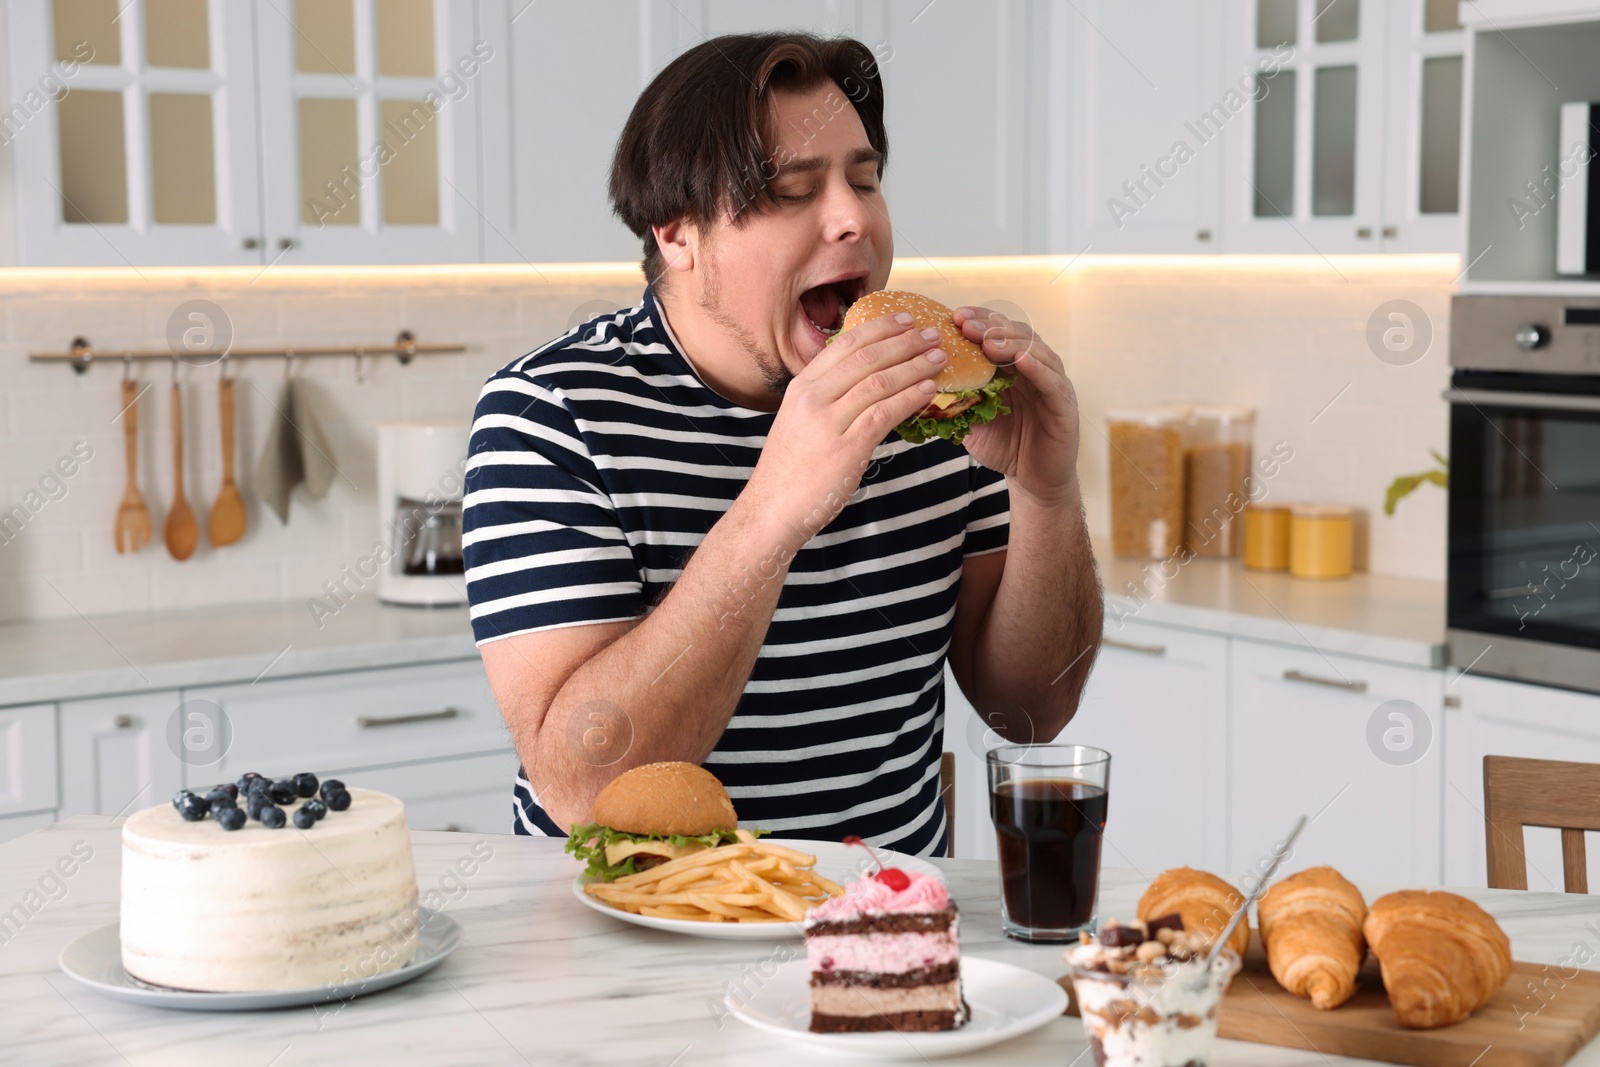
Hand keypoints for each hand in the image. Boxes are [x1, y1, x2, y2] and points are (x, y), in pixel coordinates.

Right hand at [749, 313, 946, 542]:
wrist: (772, 509)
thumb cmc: (789, 470)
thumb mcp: (799, 422)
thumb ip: (826, 399)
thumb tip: (863, 382)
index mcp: (801, 387)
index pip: (845, 344)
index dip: (879, 328)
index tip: (905, 319)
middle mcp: (813, 398)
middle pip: (866, 357)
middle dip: (904, 342)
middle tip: (932, 333)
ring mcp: (828, 422)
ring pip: (879, 382)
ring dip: (914, 366)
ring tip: (939, 358)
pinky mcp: (846, 449)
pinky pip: (885, 413)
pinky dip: (910, 398)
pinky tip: (928, 391)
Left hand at [952, 305, 1080, 506]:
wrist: (1032, 481)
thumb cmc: (1004, 446)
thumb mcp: (972, 420)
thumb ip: (956, 399)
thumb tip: (923, 383)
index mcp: (1012, 367)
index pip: (998, 332)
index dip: (979, 321)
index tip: (955, 316)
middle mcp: (1035, 368)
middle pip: (1016, 334)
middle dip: (991, 326)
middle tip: (967, 325)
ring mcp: (1053, 384)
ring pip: (1036, 352)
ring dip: (1012, 343)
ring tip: (989, 341)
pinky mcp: (1065, 405)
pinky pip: (1053, 382)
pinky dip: (1038, 368)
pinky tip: (1021, 360)